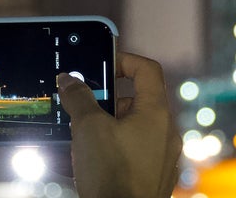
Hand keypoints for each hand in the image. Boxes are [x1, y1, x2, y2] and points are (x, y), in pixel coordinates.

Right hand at [57, 52, 181, 197]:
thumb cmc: (112, 175)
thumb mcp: (88, 128)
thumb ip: (79, 98)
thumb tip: (69, 80)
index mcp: (156, 113)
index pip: (147, 70)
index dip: (124, 61)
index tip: (102, 66)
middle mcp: (166, 132)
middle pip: (137, 100)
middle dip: (107, 101)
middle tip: (84, 107)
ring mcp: (163, 156)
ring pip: (134, 127)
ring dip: (108, 125)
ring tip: (83, 137)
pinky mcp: (155, 176)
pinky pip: (135, 150)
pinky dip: (114, 147)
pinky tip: (92, 159)